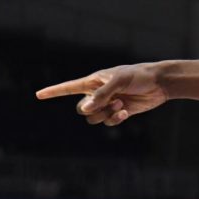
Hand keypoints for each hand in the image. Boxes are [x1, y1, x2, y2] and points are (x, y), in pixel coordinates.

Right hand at [35, 64, 168, 126]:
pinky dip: (115, 120)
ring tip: (120, 104)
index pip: (69, 87)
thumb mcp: (120, 80)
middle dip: (92, 110)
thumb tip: (85, 109)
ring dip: (105, 115)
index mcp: (94, 81)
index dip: (53, 91)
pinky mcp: (120, 112)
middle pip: (81, 110)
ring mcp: (109, 104)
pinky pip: (108, 123)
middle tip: (111, 102)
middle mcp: (98, 94)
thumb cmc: (139, 75)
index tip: (38, 94)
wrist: (160, 83)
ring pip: (94, 119)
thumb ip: (102, 94)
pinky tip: (125, 112)